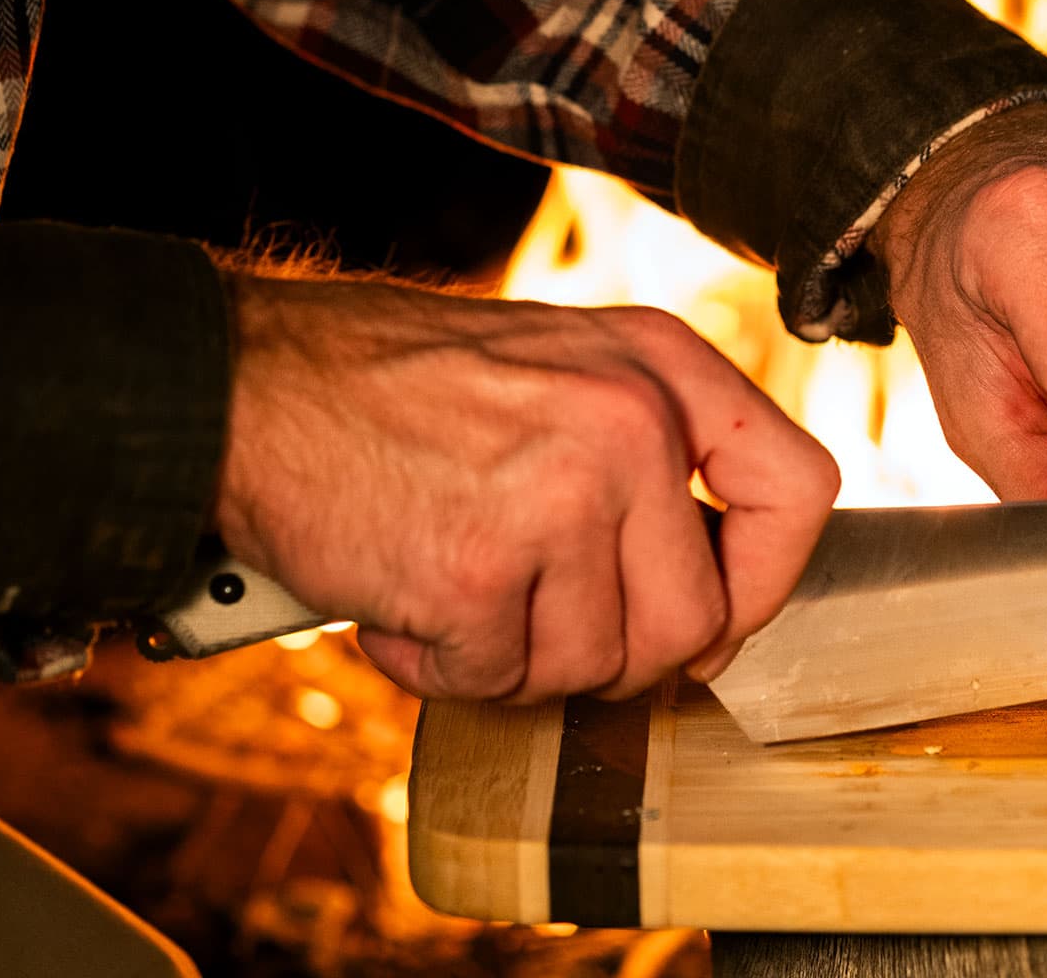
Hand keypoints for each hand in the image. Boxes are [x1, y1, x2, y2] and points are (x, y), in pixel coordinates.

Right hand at [212, 276, 837, 701]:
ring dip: (517, 655)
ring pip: (593, 667)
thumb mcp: (560, 364)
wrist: (247, 385)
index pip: (800, 490)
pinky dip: (442, 665)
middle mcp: (627, 422)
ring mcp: (557, 496)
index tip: (710, 608)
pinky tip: (404, 599)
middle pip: (695, 622)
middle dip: (616, 651)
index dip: (764, 577)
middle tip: (539, 618)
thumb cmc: (396, 384)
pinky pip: (497, 681)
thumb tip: (711, 598)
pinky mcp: (476, 572)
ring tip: (455, 583)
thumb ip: (650, 453)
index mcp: (659, 364)